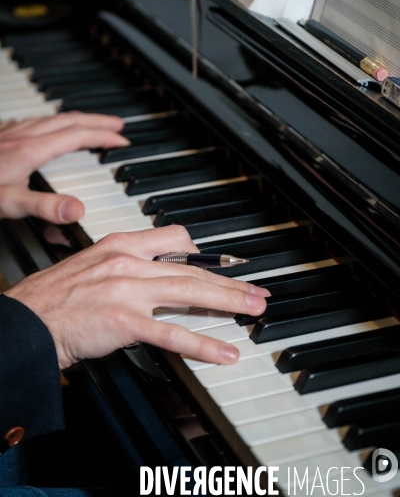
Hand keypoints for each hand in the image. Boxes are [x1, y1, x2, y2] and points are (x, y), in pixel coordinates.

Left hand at [0, 112, 128, 223]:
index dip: (103, 136)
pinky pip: (32, 121)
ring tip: (88, 124)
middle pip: (69, 120)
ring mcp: (11, 132)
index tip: (121, 140)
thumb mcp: (10, 203)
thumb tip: (78, 210)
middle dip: (97, 121)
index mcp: (31, 149)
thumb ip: (45, 207)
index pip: (77, 136)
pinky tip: (45, 128)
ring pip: (51, 118)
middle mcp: (23, 135)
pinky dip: (50, 122)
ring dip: (76, 120)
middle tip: (116, 124)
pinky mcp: (1, 134)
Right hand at [6, 227, 268, 367]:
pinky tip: (224, 353)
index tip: (218, 268)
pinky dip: (203, 344)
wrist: (26, 320)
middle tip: (254, 291)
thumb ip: (126, 264)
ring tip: (253, 310)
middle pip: (191, 269)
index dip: (201, 256)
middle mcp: (129, 262)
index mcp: (122, 244)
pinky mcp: (125, 321)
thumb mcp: (93, 265)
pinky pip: (173, 333)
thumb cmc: (55, 297)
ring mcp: (128, 291)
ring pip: (190, 293)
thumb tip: (154, 272)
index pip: (175, 239)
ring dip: (228, 302)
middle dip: (228, 282)